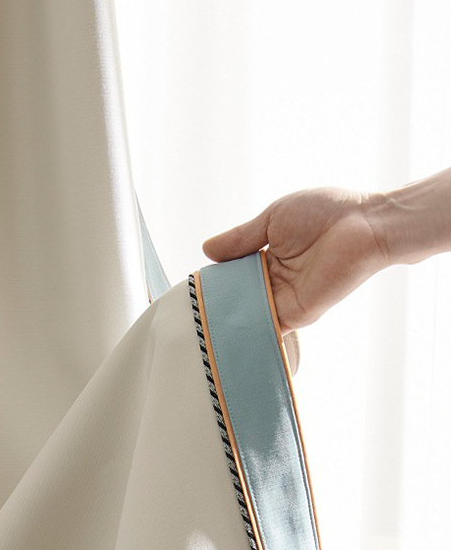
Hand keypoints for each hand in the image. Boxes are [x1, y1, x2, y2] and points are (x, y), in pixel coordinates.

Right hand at [202, 188, 389, 331]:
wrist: (363, 224)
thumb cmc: (326, 212)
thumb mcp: (272, 219)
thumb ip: (240, 238)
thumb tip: (206, 250)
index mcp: (268, 256)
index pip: (233, 274)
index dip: (213, 280)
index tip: (188, 288)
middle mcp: (275, 281)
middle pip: (237, 297)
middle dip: (215, 303)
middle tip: (186, 311)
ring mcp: (286, 299)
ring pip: (248, 315)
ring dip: (226, 320)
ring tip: (195, 327)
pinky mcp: (298, 313)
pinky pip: (268, 328)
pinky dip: (249, 333)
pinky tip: (224, 336)